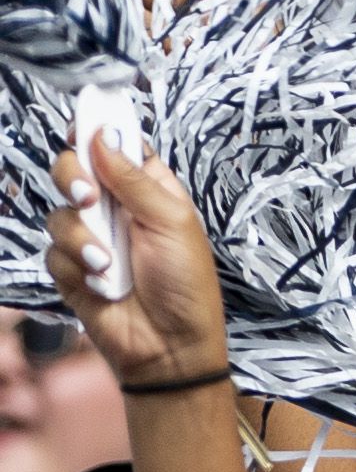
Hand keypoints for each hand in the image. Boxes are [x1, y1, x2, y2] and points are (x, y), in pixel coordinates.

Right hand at [42, 132, 223, 382]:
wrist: (170, 345)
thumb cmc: (185, 284)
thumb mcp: (171, 223)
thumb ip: (135, 180)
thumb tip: (103, 136)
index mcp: (150, 191)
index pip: (117, 149)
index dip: (98, 133)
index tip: (83, 126)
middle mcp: (118, 210)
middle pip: (75, 170)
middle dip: (73, 178)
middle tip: (88, 197)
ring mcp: (92, 238)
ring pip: (59, 213)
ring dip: (80, 236)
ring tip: (106, 261)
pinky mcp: (72, 269)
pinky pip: (53, 252)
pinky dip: (74, 266)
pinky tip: (100, 282)